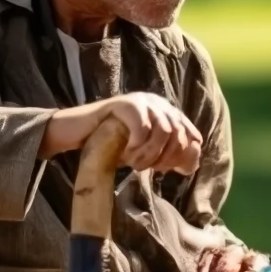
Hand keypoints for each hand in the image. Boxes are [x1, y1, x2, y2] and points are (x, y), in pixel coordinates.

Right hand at [38, 92, 202, 175]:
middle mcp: (157, 102)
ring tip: (133, 164)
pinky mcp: (125, 103)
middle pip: (179, 133)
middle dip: (166, 157)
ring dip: (151, 154)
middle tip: (145, 168)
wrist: (79, 133)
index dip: (185, 155)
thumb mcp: (145, 151)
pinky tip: (126, 154)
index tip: (168, 170)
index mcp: (166, 112)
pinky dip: (138, 146)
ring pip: (164, 130)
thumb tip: (191, 164)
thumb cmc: (112, 144)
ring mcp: (142, 100)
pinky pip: (143, 127)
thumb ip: (168, 153)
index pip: (191, 133)